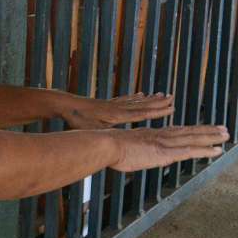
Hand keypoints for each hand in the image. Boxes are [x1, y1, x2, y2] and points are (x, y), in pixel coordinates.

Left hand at [55, 92, 173, 128]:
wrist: (66, 105)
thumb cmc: (78, 119)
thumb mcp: (91, 130)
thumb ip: (103, 135)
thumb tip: (113, 143)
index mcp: (117, 115)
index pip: (141, 113)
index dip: (156, 111)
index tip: (170, 107)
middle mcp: (118, 107)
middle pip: (141, 104)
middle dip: (157, 102)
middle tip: (171, 97)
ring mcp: (113, 104)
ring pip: (135, 100)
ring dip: (149, 99)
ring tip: (161, 95)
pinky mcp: (108, 103)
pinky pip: (125, 99)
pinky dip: (135, 97)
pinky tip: (140, 94)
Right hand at [107, 124, 228, 171]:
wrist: (108, 144)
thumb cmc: (110, 148)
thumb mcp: (125, 148)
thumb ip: (133, 150)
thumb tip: (131, 155)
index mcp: (153, 135)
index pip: (178, 131)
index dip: (192, 131)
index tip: (203, 129)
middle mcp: (163, 136)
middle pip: (190, 132)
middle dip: (208, 131)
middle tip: (224, 129)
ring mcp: (166, 143)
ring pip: (195, 139)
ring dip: (212, 138)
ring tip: (226, 136)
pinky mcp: (166, 153)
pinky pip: (191, 151)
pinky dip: (206, 150)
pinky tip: (217, 150)